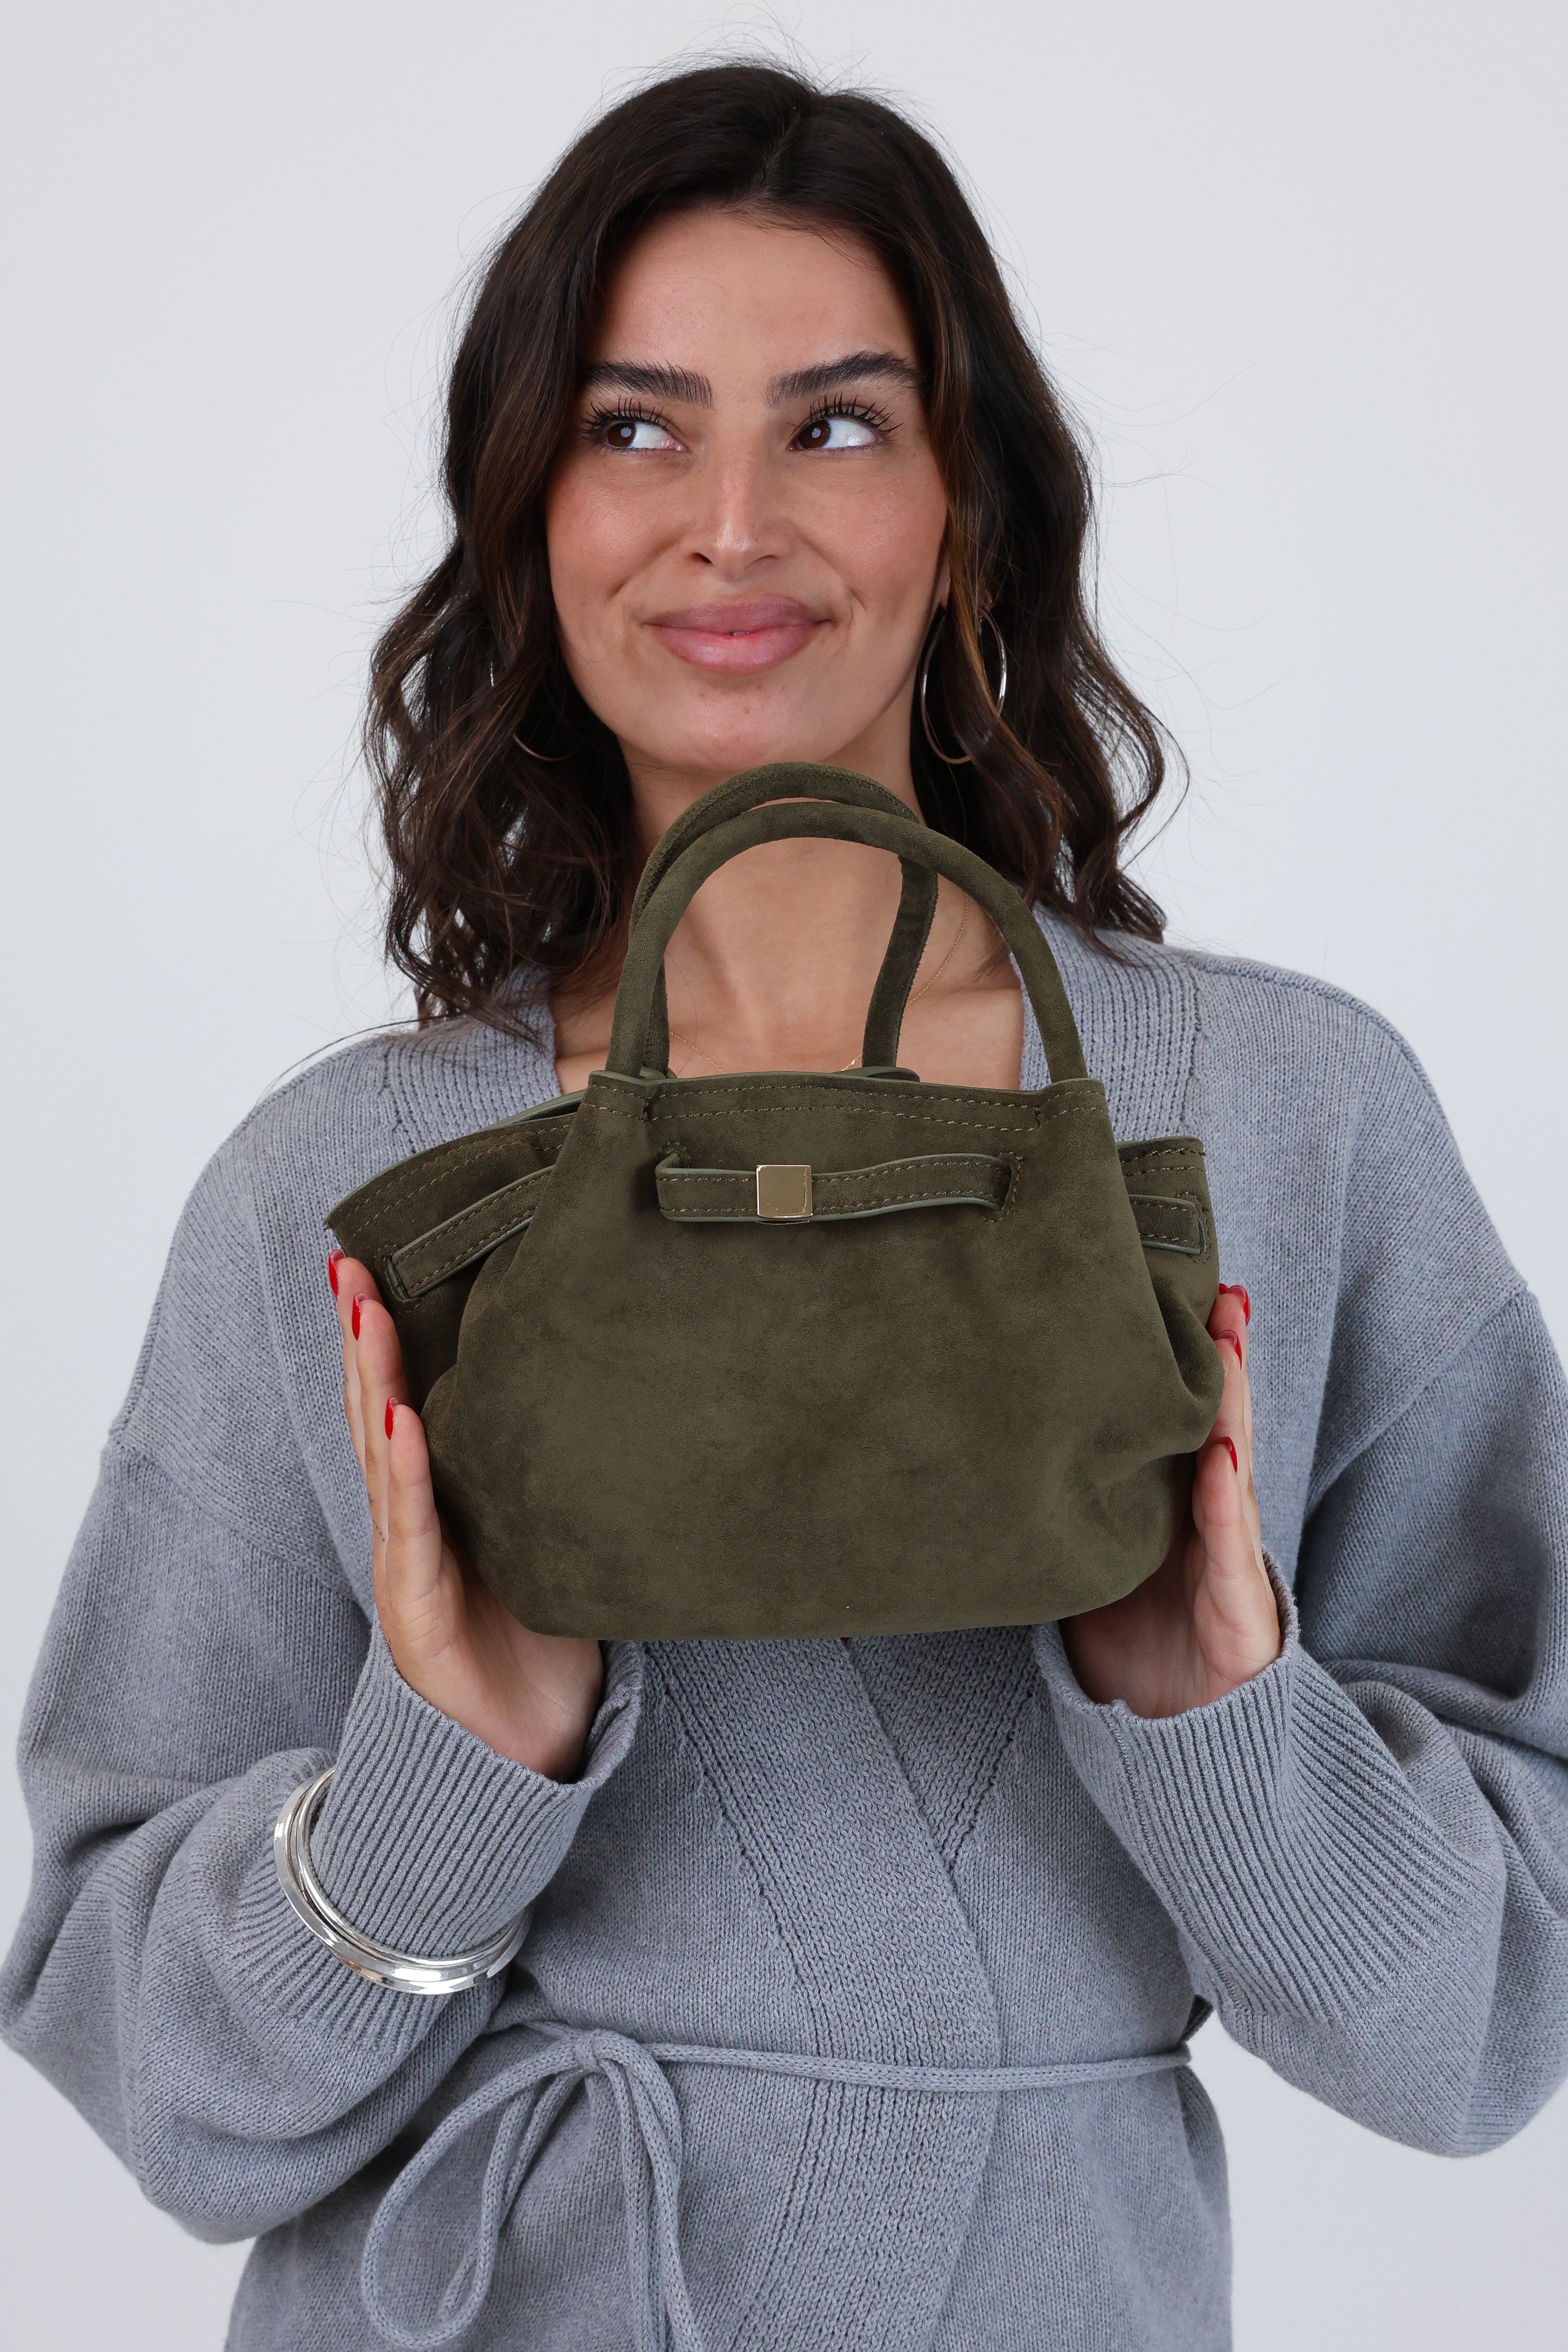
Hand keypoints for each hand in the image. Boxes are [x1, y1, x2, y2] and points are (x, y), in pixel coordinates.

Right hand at [329, 1252, 603, 1777]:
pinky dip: (404, 1472)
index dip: (385, 1340)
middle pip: (375, 1415)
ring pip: (380, 1459)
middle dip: (360, 1338)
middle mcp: (410, 1528)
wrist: (523, 1762)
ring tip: (364, 1312)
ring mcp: (405, 1568)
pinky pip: (410, 1532)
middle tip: (350, 1260)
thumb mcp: (552, 1546)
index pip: (402, 1406)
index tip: (375, 1265)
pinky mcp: (416, 1615)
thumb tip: (620, 1403)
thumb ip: (556, 1485)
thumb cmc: (541, 1651)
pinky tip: (402, 1421)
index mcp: (439, 1508)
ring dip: (370, 1382)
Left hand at [1062, 1285, 1279, 1718]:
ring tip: (1229, 1343)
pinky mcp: (1242, 1607)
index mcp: (1178, 1501)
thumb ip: (1069, 1502)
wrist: (1179, 1733)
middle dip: (1225, 1357)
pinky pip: (1230, 1546)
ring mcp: (1232, 1557)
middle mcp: (1211, 1517)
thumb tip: (985, 1445)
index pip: (1185, 1416)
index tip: (1179, 1288)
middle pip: (1219, 1423)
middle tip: (1220, 1292)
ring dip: (1233, 1404)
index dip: (1190, 1357)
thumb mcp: (1092, 1553)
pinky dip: (1226, 1499)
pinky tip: (1217, 1455)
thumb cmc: (1132, 1635)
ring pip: (1235, 1465)